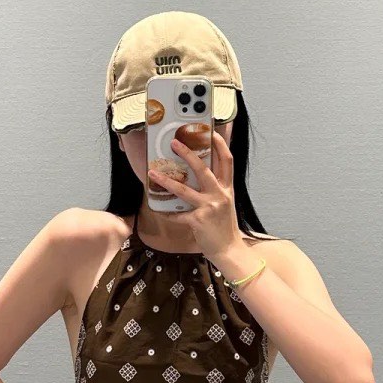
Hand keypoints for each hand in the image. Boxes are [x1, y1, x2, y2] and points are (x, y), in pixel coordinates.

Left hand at [147, 130, 242, 265]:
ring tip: (153, 172)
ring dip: (166, 180)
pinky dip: (167, 213)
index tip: (212, 133)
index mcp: (226, 189)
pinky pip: (178, 214)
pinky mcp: (198, 220)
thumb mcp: (225, 204)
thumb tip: (199, 178)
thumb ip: (215, 190)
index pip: (227, 161)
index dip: (220, 145)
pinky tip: (159, 209)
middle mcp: (219, 195)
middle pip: (203, 169)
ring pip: (184, 189)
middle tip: (175, 143)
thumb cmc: (225, 228)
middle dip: (188, 154)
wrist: (229, 250)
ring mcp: (208, 207)